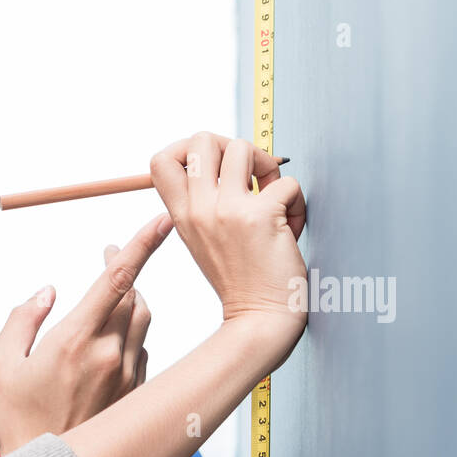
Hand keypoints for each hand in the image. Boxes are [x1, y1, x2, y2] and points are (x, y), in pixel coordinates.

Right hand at [0, 214, 171, 455]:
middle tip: (110, 252)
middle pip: (133, 294)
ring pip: (143, 319)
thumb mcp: (0, 366)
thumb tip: (47, 291)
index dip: (143, 243)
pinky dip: (130, 334)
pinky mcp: (134, 391)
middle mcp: (108, 353)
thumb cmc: (16, 419)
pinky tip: (109, 341)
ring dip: (132, 299)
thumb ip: (21, 319)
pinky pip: (142, 349)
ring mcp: (127, 374)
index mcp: (74, 339)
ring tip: (112, 294)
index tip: (162, 219)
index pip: (118, 279)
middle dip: (126, 267)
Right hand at [149, 131, 307, 357]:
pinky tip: (289, 226)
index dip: (188, 147)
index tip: (213, 163)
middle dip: (233, 145)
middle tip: (248, 174)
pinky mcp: (261, 216)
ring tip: (272, 197)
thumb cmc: (240, 278)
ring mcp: (227, 211)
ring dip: (267, 166)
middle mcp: (198, 210)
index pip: (161, 161)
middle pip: (202, 139)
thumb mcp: (203, 239)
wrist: (260, 317)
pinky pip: (287, 182)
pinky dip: (296, 201)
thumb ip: (203, 203)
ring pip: (243, 147)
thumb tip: (223, 161)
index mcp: (181, 216)